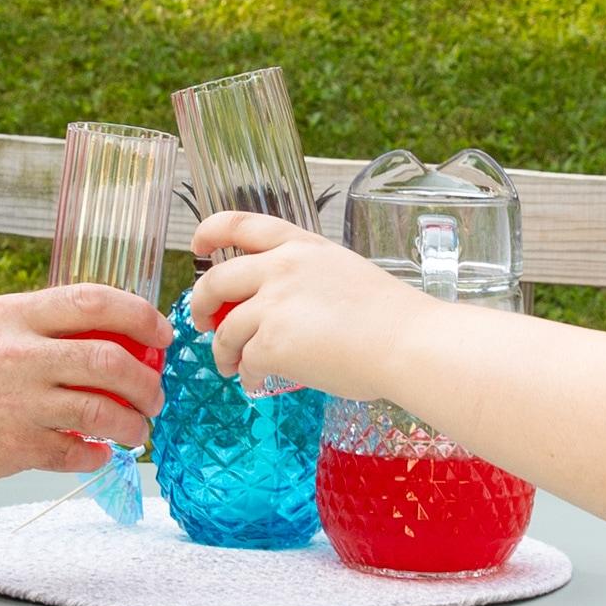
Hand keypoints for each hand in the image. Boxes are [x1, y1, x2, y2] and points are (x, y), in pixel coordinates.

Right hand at [0, 284, 172, 487]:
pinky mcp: (13, 449)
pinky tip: (95, 454)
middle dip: (148, 382)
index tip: (161, 333)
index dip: (141, 316)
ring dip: (132, 425)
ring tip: (136, 431)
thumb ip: (31, 326)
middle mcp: (21, 356)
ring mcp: (19, 405)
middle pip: (113, 362)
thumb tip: (89, 333)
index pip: (96, 303)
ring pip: (104, 413)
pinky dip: (95, 455)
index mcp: (13, 316)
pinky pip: (75, 453)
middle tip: (155, 395)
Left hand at [189, 215, 424, 401]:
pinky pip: (244, 361)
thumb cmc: (391, 317)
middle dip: (200, 304)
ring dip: (223, 351)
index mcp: (301, 246)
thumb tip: (286, 307)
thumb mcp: (345, 273)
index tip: (198, 244)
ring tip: (231, 366)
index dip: (210, 230)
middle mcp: (281, 268)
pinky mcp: (272, 343)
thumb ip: (307, 279)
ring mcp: (274, 305)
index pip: (242, 223)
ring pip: (226, 329)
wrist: (407, 344)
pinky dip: (246, 374)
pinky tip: (255, 381)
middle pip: (217, 280)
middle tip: (203, 321)